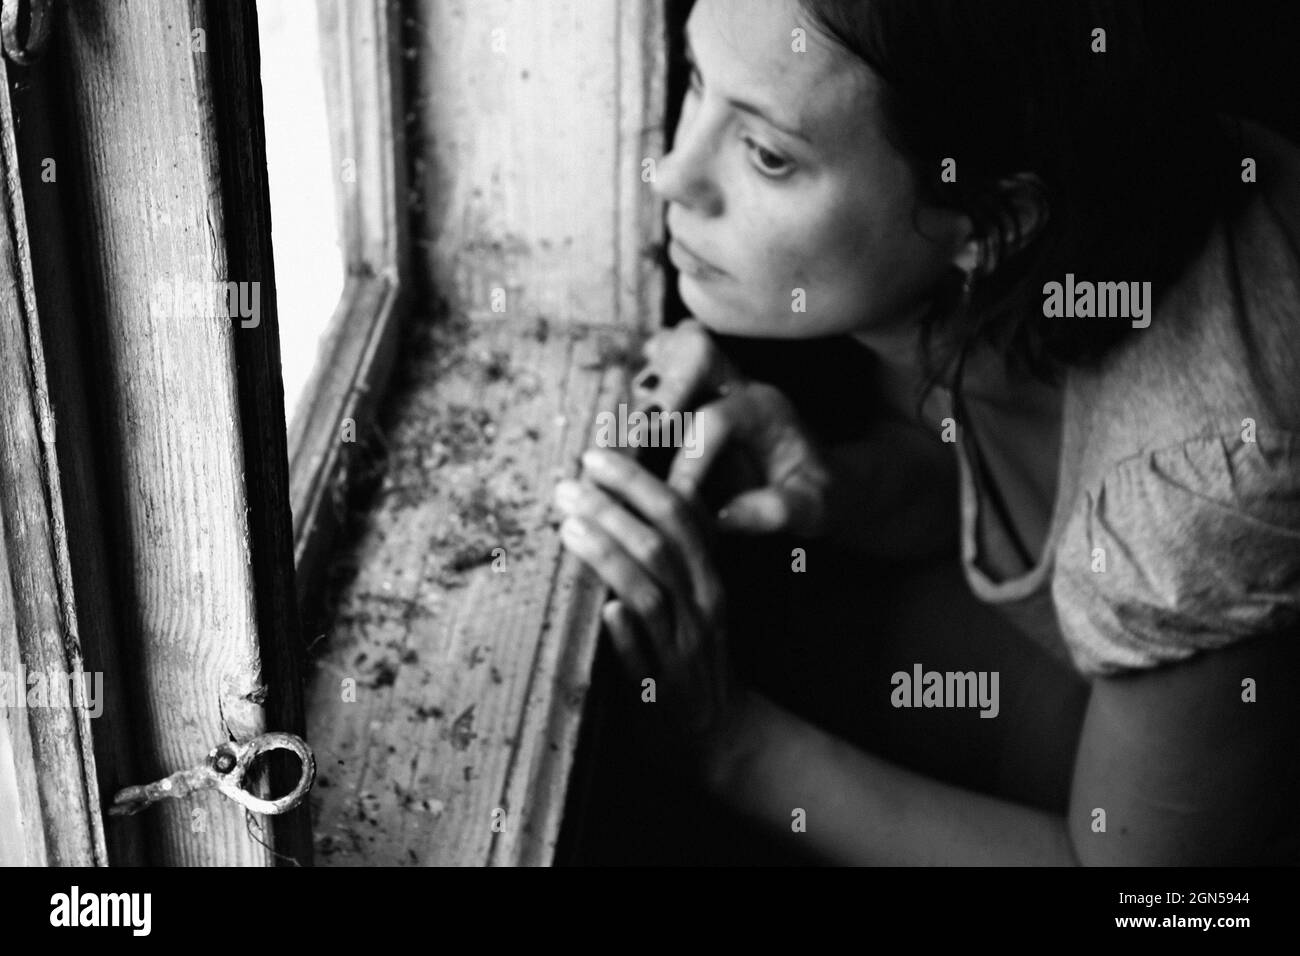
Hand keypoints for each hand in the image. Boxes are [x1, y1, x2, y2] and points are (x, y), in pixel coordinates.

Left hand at [554, 448, 748, 763]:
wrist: (721, 732)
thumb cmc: (693, 653)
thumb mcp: (693, 596)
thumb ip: (667, 553)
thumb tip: (616, 497)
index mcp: (708, 575)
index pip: (679, 514)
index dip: (638, 481)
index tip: (596, 454)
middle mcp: (701, 605)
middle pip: (661, 544)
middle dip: (615, 508)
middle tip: (568, 484)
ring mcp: (683, 648)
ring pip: (649, 593)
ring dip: (610, 557)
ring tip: (569, 527)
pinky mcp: (663, 690)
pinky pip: (646, 659)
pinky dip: (628, 635)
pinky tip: (606, 613)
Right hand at [634, 319, 832, 538]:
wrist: (826, 479)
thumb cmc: (820, 496)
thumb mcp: (814, 510)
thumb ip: (776, 512)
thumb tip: (723, 519)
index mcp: (764, 407)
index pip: (716, 418)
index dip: (690, 458)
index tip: (679, 499)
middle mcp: (735, 383)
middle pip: (692, 347)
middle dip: (660, 388)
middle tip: (634, 440)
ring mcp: (710, 381)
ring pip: (667, 349)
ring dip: (641, 386)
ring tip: (623, 436)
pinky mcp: (690, 392)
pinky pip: (654, 367)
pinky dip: (635, 390)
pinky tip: (621, 431)